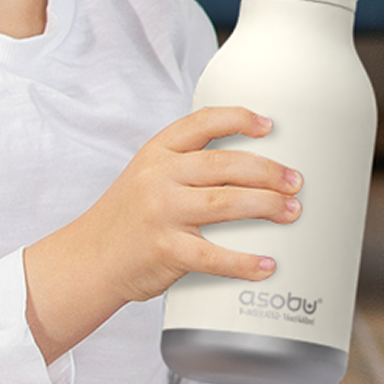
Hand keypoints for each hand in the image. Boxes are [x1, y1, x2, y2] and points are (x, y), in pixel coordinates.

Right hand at [23, 107, 301, 361]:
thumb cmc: (126, 220)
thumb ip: (186, 167)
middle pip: (225, 164)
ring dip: (266, 206)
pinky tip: (267, 265)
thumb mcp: (146, 177)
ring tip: (291, 212)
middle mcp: (159, 177)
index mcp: (157, 152)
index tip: (269, 126)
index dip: (239, 119)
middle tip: (295, 181)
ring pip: (226, 203)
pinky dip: (245, 262)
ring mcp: (161, 213)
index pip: (202, 123)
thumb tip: (249, 169)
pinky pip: (213, 256)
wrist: (88, 259)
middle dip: (268, 171)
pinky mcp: (165, 250)